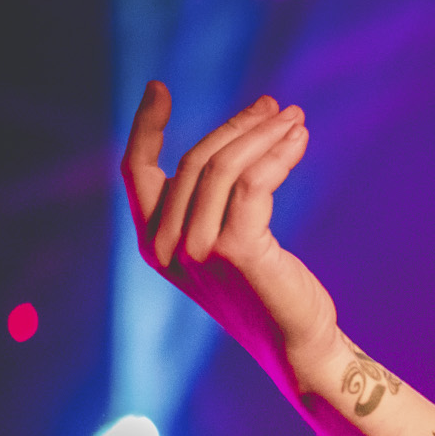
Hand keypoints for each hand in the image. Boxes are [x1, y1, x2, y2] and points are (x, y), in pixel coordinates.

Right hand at [121, 82, 338, 368]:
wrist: (297, 347)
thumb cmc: (267, 293)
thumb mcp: (226, 247)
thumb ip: (211, 207)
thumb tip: (235, 141)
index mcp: (152, 244)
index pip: (135, 172)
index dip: (144, 127)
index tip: (159, 88)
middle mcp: (167, 247)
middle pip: (195, 161)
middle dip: (237, 126)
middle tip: (275, 107)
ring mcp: (198, 249)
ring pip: (226, 167)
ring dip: (264, 134)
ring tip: (295, 118)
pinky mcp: (237, 250)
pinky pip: (256, 183)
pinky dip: (279, 155)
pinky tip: (299, 141)